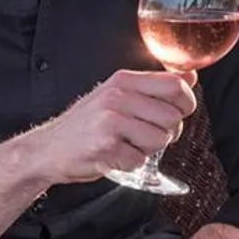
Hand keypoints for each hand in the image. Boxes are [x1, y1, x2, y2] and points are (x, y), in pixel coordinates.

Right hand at [31, 68, 196, 184]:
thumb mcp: (118, 95)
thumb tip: (190, 75)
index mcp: (123, 81)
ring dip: (148, 149)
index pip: (175, 84)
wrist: (48, 149)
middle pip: (172, 117)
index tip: (180, 111)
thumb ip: (153, 86)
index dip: (187, 102)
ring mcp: (110, 121)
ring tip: (127, 144)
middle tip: (144, 134)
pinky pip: (140, 160)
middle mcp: (117, 96)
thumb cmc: (86, 124)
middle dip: (166, 132)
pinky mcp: (105, 146)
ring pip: (160, 140)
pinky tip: (114, 155)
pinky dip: (130, 163)